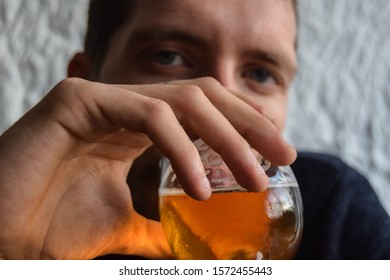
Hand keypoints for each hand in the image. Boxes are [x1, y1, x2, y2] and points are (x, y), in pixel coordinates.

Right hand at [0, 77, 294, 258]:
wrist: (2, 238)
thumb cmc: (52, 228)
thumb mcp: (124, 223)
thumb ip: (159, 222)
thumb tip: (193, 239)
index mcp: (134, 129)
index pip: (202, 113)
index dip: (243, 128)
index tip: (279, 156)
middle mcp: (123, 107)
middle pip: (204, 97)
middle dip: (249, 124)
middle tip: (286, 154)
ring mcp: (100, 100)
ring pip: (185, 100)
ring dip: (228, 138)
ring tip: (253, 178)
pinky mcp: (78, 101)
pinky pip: (150, 115)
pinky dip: (182, 148)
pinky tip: (201, 186)